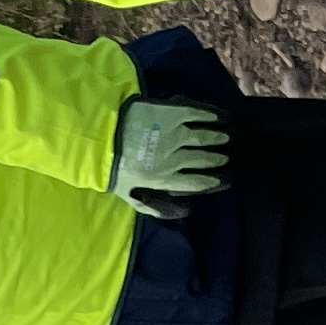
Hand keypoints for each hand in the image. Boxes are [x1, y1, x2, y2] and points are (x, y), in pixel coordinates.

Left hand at [108, 97, 230, 217]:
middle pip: (202, 160)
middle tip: (226, 156)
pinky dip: (208, 115)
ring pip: (202, 138)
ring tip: (226, 137)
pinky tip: (219, 117)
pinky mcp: (169, 113)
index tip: (221, 179)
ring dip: (216, 138)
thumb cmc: (112, 170)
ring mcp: (173, 134)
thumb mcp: (129, 195)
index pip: (195, 182)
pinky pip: (194, 114)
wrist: (99, 137)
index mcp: (164, 179)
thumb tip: (184, 211)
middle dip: (216, 159)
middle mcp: (173, 158)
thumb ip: (154, 207)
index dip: (210, 181)